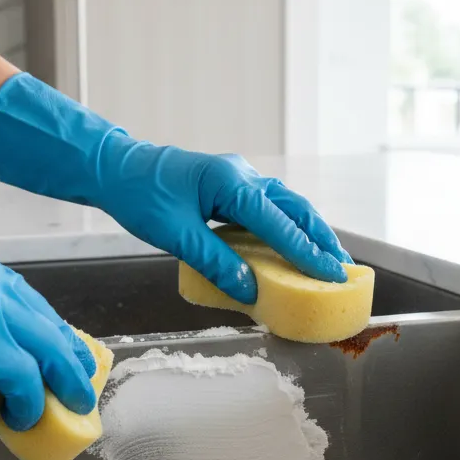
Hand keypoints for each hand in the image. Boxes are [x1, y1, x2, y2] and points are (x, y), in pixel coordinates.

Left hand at [89, 142, 352, 302]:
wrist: (116, 168)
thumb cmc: (139, 196)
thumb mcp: (175, 236)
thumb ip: (215, 263)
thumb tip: (251, 291)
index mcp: (230, 183)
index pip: (278, 222)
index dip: (305, 252)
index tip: (330, 274)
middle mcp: (242, 175)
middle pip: (295, 207)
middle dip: (321, 238)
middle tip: (343, 268)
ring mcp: (238, 177)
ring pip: (286, 204)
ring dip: (308, 231)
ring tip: (328, 259)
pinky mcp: (231, 185)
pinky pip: (270, 207)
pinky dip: (288, 226)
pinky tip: (294, 246)